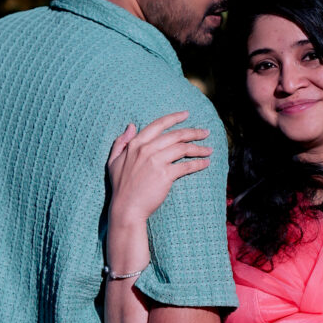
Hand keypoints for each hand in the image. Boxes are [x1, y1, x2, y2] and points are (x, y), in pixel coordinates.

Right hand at [107, 112, 211, 227]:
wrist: (126, 208)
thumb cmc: (120, 187)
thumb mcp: (113, 161)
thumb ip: (121, 142)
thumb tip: (131, 126)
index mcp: (135, 144)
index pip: (158, 125)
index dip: (174, 118)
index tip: (187, 114)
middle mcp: (147, 149)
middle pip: (176, 135)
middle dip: (194, 132)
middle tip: (206, 132)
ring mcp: (156, 161)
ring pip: (184, 149)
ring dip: (199, 148)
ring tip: (209, 150)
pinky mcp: (165, 175)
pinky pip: (186, 166)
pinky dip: (198, 164)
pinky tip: (206, 163)